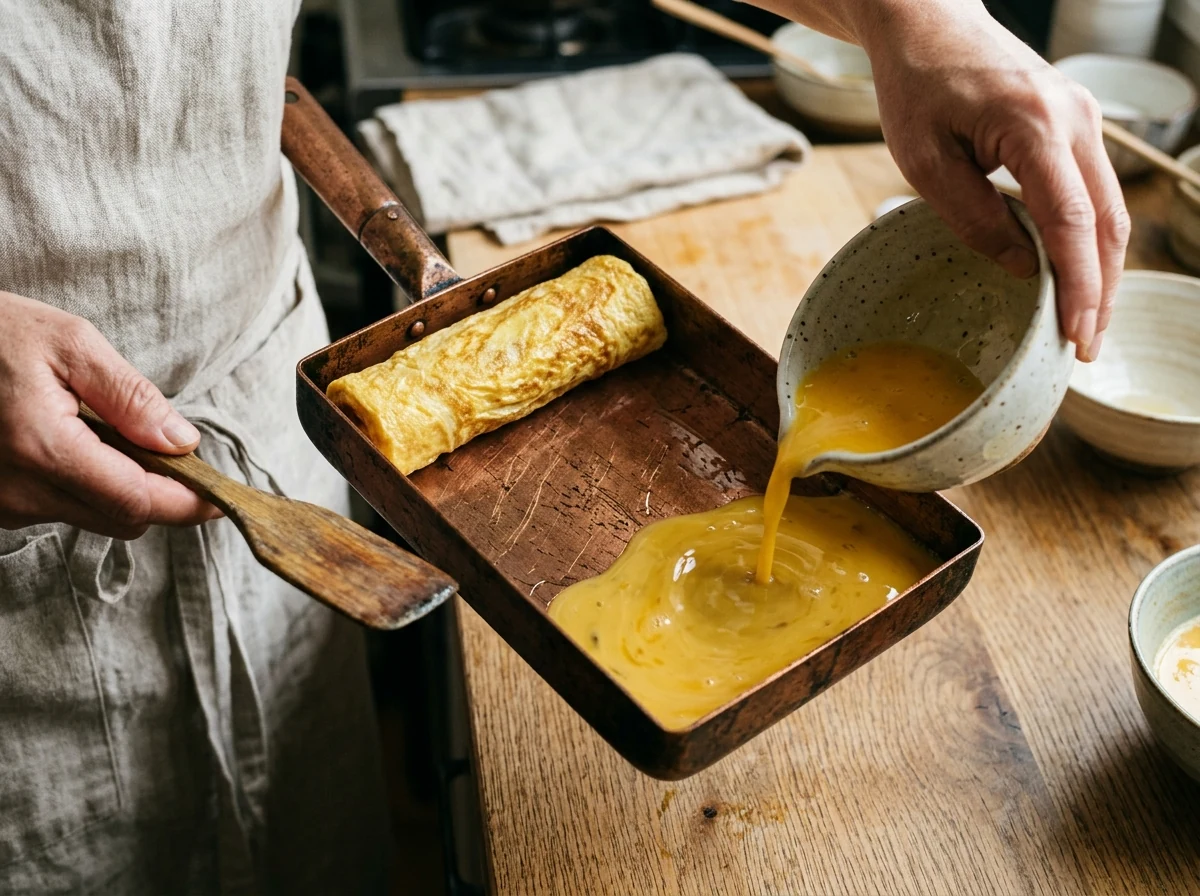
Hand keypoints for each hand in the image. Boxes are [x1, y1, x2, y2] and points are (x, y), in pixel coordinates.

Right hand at [0, 291, 220, 538]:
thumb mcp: (70, 344)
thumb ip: (131, 397)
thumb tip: (183, 443)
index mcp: (44, 450)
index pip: (138, 502)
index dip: (187, 504)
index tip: (218, 496)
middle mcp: (18, 492)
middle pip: (122, 520)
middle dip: (157, 493)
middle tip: (167, 449)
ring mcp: (0, 505)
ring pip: (91, 516)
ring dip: (117, 487)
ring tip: (101, 431)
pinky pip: (58, 509)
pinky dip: (81, 485)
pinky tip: (69, 442)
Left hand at [755, 0, 1129, 362]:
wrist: (928, 24)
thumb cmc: (916, 87)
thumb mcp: (923, 160)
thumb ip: (971, 215)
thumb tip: (1020, 268)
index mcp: (1034, 126)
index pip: (1071, 220)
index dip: (1079, 285)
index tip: (1076, 335)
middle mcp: (1074, 120)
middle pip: (1107, 222)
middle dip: (1101, 291)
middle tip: (1083, 349)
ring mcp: (1083, 119)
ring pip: (1110, 209)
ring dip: (1102, 270)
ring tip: (1083, 326)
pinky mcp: (1075, 124)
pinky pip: (1094, 192)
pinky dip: (1090, 240)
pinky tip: (1076, 277)